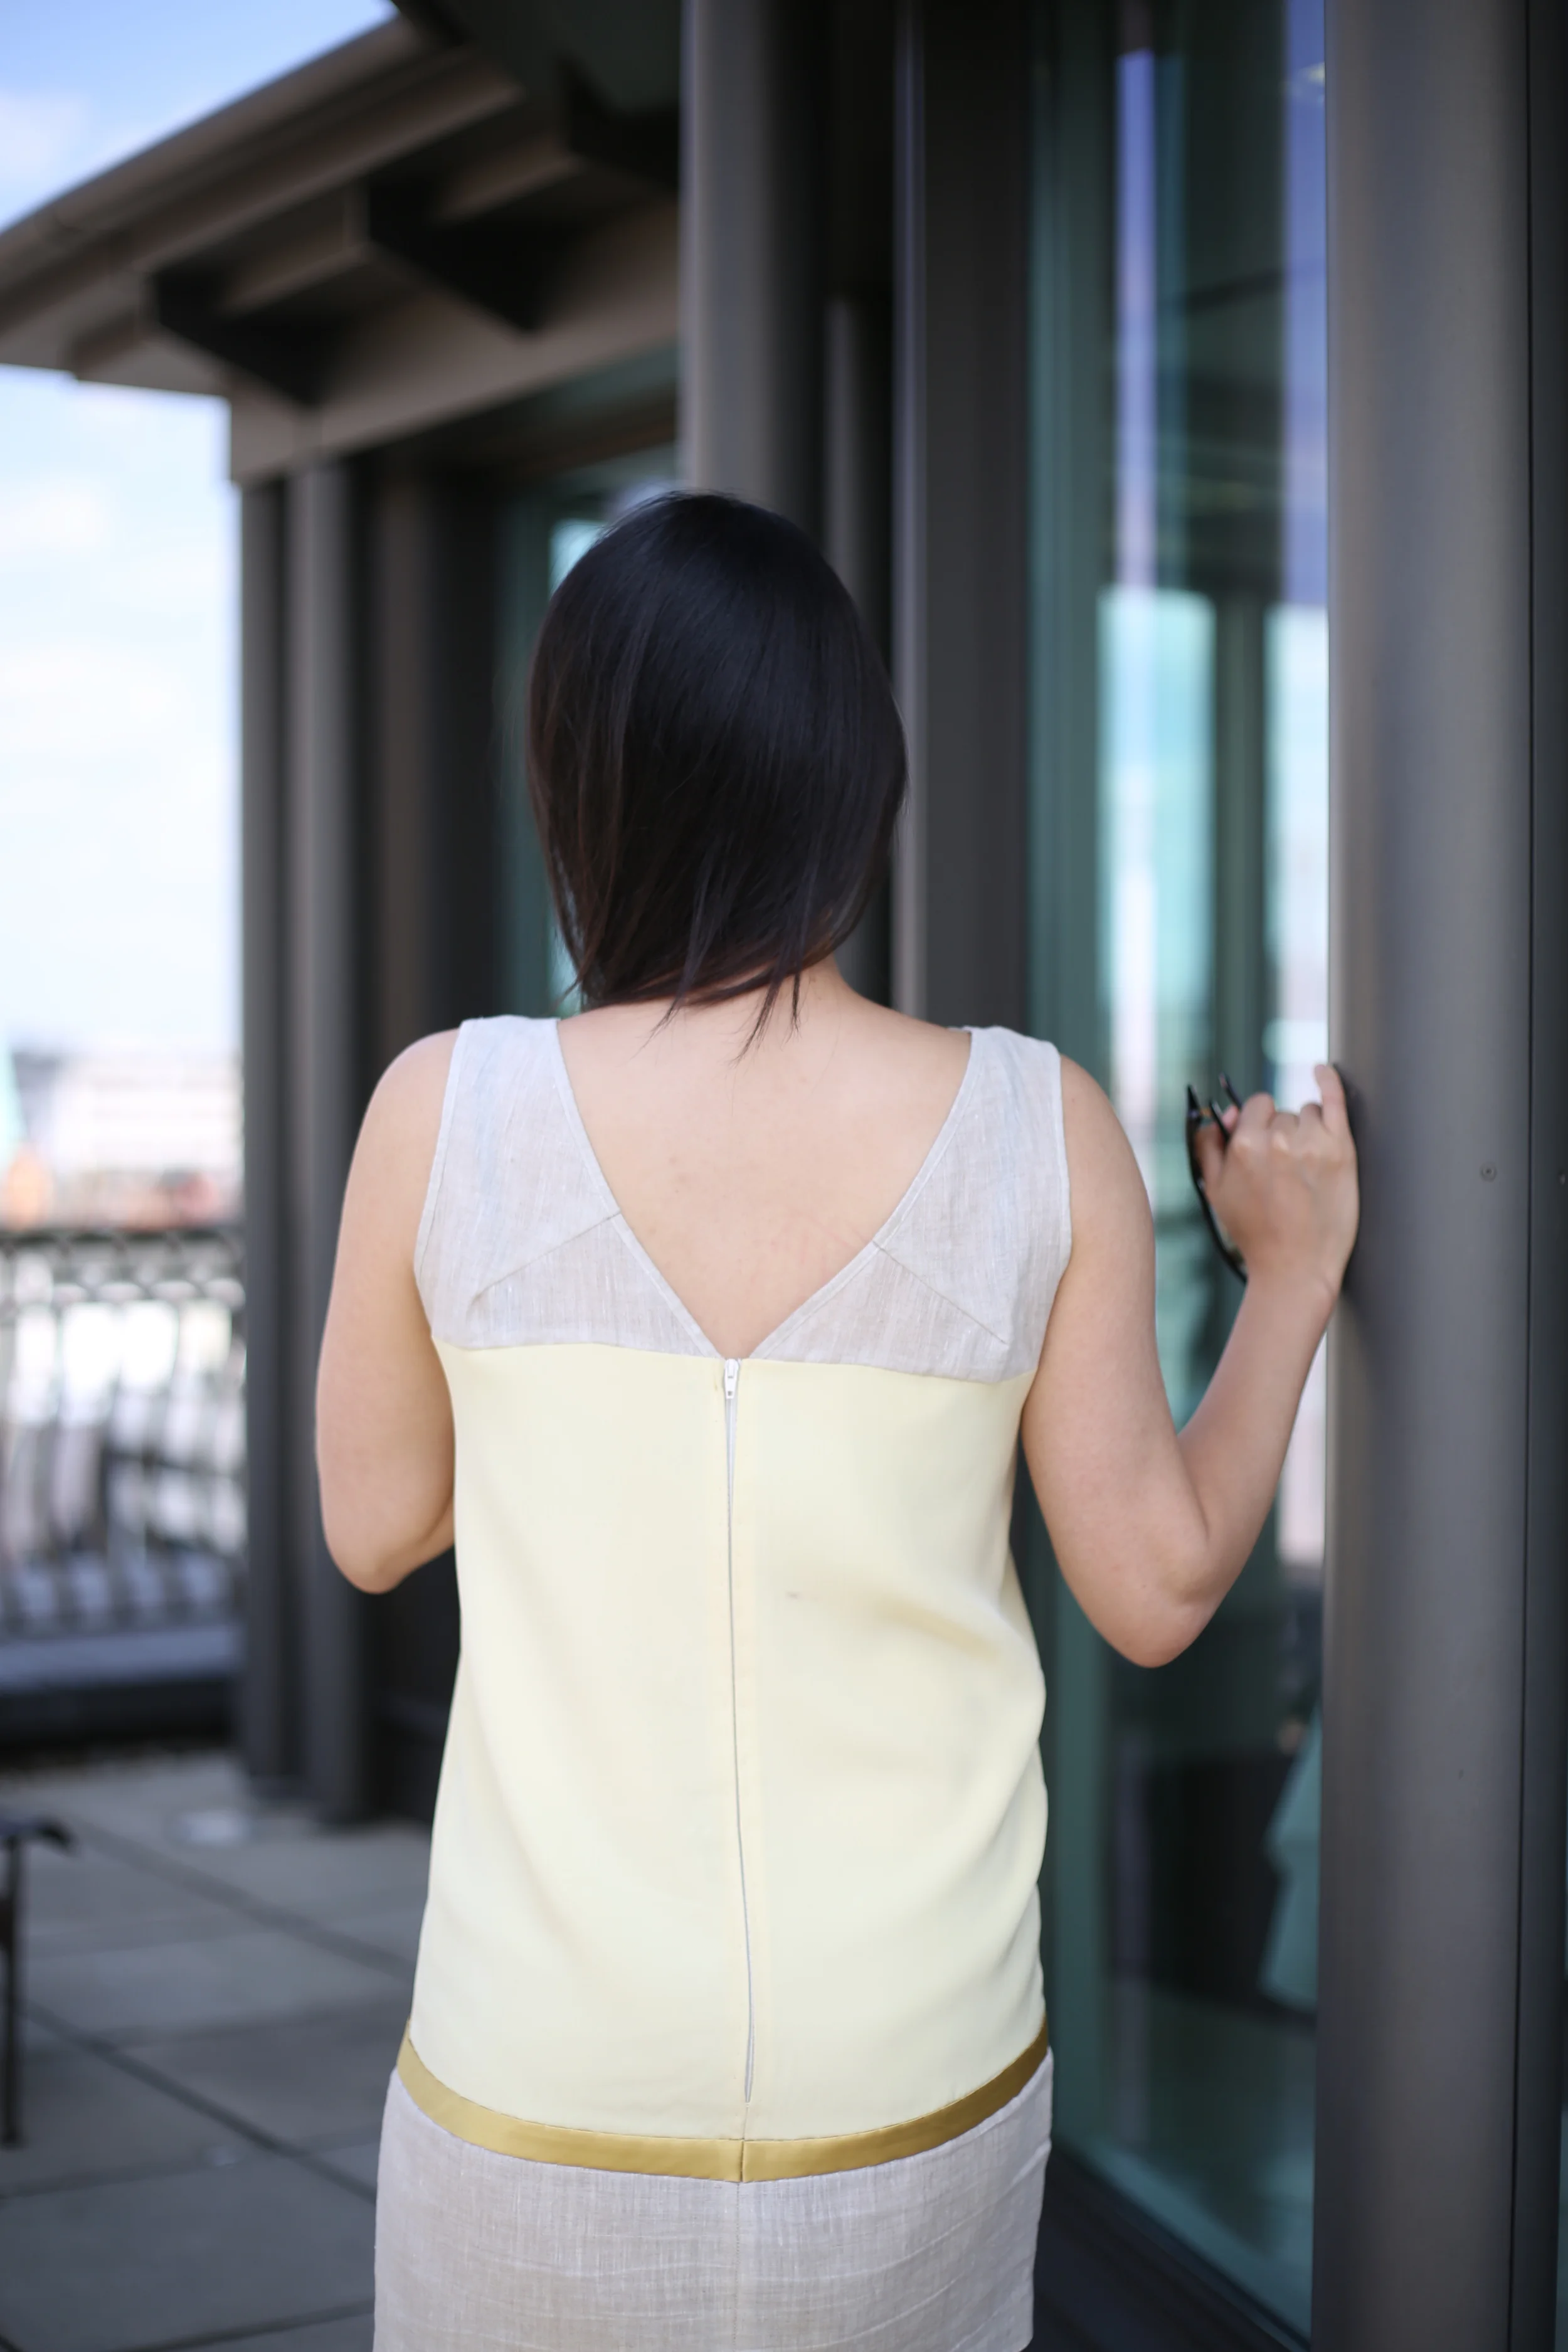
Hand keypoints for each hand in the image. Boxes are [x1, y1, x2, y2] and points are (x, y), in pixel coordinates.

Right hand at [1193, 1064, 1358, 1310]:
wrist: (1296, 1268)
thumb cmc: (1255, 1233)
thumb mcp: (1217, 1192)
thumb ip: (1210, 1148)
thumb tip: (1219, 1115)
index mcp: (1243, 1146)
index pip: (1255, 1107)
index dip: (1259, 1125)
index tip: (1264, 1147)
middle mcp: (1278, 1140)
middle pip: (1282, 1113)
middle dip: (1282, 1133)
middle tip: (1285, 1173)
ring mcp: (1313, 1143)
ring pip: (1308, 1113)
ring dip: (1306, 1130)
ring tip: (1306, 1169)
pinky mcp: (1341, 1151)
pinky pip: (1335, 1100)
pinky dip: (1328, 1081)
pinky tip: (1322, 1071)